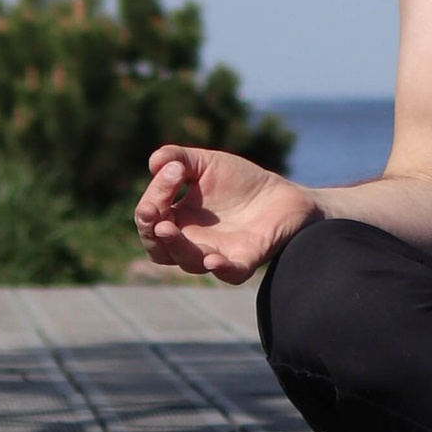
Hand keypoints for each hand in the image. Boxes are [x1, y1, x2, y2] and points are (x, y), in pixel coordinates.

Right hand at [136, 144, 321, 280]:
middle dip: (151, 230)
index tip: (173, 170)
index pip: (151, 216)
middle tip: (152, 211)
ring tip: (167, 229)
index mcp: (177, 220)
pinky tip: (212, 259)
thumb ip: (179, 158)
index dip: (154, 196)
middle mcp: (191, 242)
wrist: (281, 194)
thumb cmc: (240, 181)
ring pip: (189, 262)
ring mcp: (217, 253)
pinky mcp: (244, 260)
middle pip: (159, 249)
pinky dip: (221, 269)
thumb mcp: (206, 163)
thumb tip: (154, 162)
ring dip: (177, 247)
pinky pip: (230, 274)